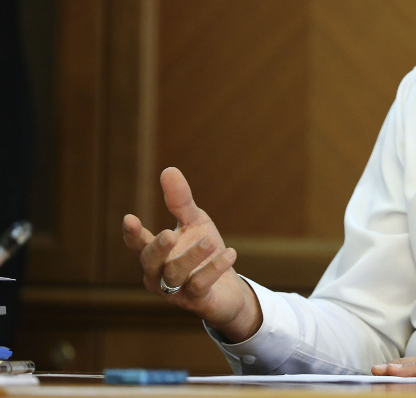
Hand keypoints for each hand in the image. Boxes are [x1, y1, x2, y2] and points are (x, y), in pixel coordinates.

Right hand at [122, 167, 262, 342]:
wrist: (228, 289)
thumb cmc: (204, 253)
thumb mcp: (194, 223)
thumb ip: (180, 201)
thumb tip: (168, 169)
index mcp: (155, 255)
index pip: (138, 245)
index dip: (132, 234)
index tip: (129, 218)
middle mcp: (158, 276)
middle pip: (150, 263)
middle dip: (158, 249)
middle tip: (170, 234)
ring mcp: (176, 293)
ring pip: (176, 275)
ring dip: (193, 256)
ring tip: (211, 239)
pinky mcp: (197, 302)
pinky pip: (200, 286)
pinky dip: (214, 269)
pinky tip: (230, 253)